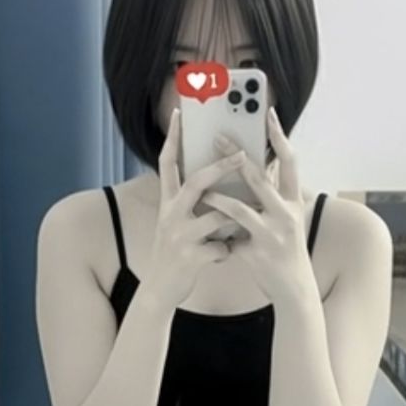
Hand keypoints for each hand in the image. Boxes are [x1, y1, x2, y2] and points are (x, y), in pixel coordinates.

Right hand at [144, 108, 241, 310]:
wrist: (159, 291)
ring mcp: (180, 236)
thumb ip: (193, 204)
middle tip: (242, 154)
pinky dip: (228, 251)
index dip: (173, 138)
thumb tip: (217, 181)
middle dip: (220, 167)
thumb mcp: (177, 223)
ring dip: (235, 218)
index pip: (167, 163)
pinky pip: (221, 248)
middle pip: (195, 182)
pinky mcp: (190, 258)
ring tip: (246, 220)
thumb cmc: (176, 253)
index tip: (180, 114)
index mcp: (168, 203)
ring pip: (216, 217)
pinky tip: (227, 256)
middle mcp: (171, 215)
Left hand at [202, 108, 311, 302]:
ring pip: (239, 209)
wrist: (295, 289)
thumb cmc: (286, 250)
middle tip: (217, 136)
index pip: (289, 162)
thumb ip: (272, 196)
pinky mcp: (257, 254)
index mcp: (293, 202)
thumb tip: (258, 167)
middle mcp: (286, 215)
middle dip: (236, 156)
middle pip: (259, 179)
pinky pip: (230, 238)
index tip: (269, 113)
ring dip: (216, 197)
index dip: (280, 137)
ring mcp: (272, 235)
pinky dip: (217, 233)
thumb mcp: (286, 219)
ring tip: (200, 188)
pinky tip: (205, 230)